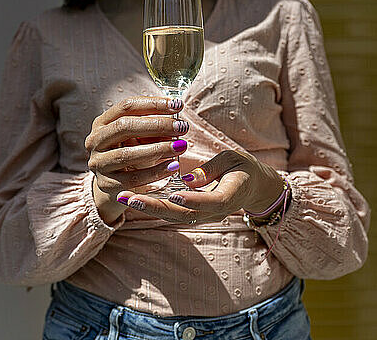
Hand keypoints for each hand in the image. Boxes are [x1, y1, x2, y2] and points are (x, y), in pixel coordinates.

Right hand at [84, 96, 189, 212]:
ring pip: (127, 154)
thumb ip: (152, 128)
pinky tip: (173, 167)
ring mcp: (98, 163)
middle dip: (157, 125)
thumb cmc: (131, 155)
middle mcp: (95, 141)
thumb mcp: (138, 138)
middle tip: (181, 127)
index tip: (177, 105)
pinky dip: (155, 172)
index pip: (126, 106)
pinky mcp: (106, 184)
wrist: (117, 188)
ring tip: (181, 146)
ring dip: (158, 149)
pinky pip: (133, 178)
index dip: (153, 104)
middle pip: (124, 126)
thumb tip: (177, 121)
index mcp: (102, 123)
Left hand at [116, 149, 284, 223]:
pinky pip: (171, 212)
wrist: (252, 186)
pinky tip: (132, 199)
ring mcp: (203, 215)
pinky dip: (152, 206)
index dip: (194, 200)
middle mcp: (214, 212)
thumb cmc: (242, 168)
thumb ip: (211, 170)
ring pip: (173, 216)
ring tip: (123, 198)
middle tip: (129, 198)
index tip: (175, 195)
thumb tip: (188, 180)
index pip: (211, 202)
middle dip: (155, 207)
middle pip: (184, 214)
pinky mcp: (193, 213)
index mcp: (229, 197)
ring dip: (147, 208)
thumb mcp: (232, 160)